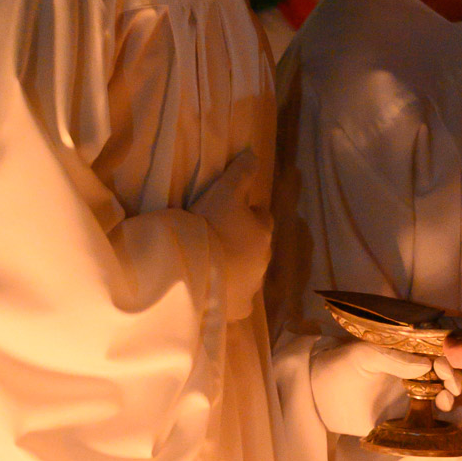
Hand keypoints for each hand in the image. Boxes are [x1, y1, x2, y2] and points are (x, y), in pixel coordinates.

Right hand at [189, 151, 271, 321]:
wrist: (198, 270)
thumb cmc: (212, 226)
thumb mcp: (224, 192)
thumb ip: (240, 173)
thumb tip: (254, 153)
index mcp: (262, 231)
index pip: (262, 218)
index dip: (248, 214)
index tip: (230, 212)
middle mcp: (263, 259)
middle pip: (256, 247)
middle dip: (243, 243)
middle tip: (218, 239)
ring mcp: (253, 285)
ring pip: (248, 273)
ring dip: (235, 268)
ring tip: (212, 265)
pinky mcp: (240, 307)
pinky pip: (238, 300)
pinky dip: (229, 295)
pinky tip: (214, 291)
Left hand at [310, 339, 461, 436]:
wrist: (316, 395)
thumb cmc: (338, 366)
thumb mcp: (363, 355)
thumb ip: (392, 357)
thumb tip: (425, 364)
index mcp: (405, 357)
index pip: (435, 356)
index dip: (446, 363)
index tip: (445, 371)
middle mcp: (411, 378)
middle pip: (444, 380)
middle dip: (452, 385)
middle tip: (448, 393)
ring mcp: (408, 402)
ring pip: (441, 403)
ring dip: (452, 405)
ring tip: (449, 409)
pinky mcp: (402, 424)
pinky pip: (428, 426)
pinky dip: (445, 426)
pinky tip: (456, 424)